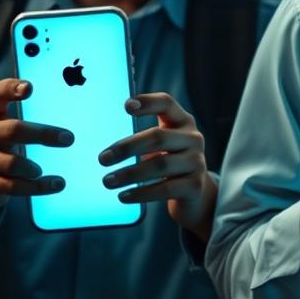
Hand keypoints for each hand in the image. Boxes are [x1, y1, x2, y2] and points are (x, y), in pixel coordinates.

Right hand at [0, 78, 71, 219]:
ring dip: (34, 168)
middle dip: (42, 135)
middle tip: (69, 139)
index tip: (30, 88)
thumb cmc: (5, 137)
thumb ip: (32, 110)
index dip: (11, 89)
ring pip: (11, 164)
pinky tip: (56, 184)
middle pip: (12, 131)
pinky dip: (37, 187)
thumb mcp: (10, 120)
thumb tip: (77, 99)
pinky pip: (12, 186)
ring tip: (49, 171)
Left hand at [99, 92, 215, 241]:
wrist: (194, 190)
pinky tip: (123, 196)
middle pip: (159, 137)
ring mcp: (197, 162)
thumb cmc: (169, 160)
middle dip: (127, 148)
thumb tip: (107, 151)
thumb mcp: (162, 144)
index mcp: (183, 122)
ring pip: (160, 165)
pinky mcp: (195, 185)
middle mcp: (193, 138)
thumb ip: (143, 138)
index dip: (148, 102)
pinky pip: (165, 189)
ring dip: (130, 174)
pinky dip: (141, 193)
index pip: (167, 104)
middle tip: (103, 159)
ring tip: (107, 181)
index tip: (126, 106)